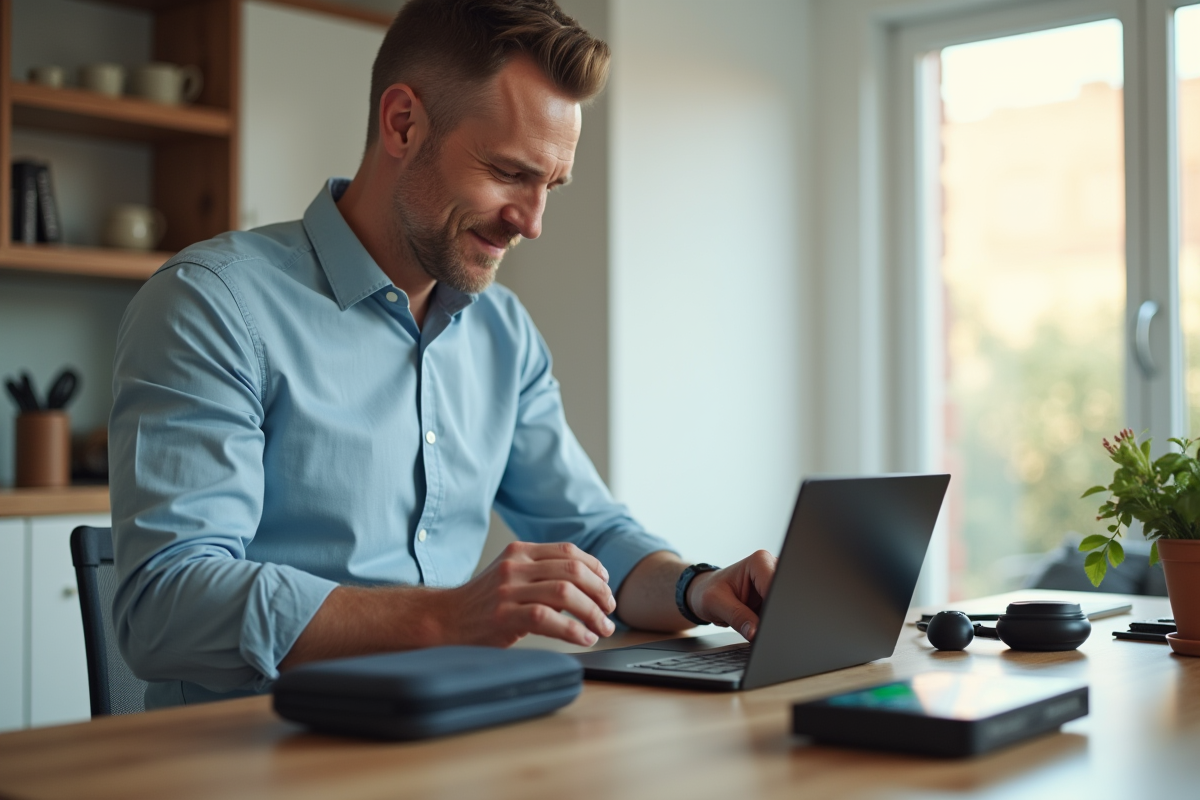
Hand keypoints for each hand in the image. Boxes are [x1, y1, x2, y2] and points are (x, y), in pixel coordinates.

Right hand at [437, 541, 615, 647]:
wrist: (444, 620)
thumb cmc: (483, 603)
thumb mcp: (510, 577)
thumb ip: (542, 575)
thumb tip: (587, 586)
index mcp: (519, 551)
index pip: (568, 551)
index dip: (595, 567)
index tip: (606, 585)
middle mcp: (514, 565)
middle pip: (572, 571)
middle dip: (599, 592)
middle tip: (609, 610)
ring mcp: (508, 590)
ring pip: (565, 592)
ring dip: (592, 612)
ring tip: (602, 628)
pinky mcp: (504, 616)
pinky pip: (548, 618)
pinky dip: (573, 629)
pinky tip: (584, 638)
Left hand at [685, 550, 776, 639]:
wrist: (704, 594)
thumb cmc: (708, 591)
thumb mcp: (716, 604)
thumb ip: (737, 616)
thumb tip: (755, 632)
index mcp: (759, 561)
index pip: (775, 585)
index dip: (773, 606)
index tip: (763, 624)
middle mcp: (771, 569)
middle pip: (783, 596)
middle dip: (774, 614)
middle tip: (758, 628)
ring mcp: (775, 585)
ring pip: (783, 608)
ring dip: (772, 621)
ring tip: (754, 626)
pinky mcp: (775, 600)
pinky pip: (778, 615)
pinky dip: (770, 624)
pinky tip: (759, 626)